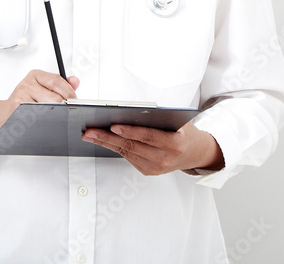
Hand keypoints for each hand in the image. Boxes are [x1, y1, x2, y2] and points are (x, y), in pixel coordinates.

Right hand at [0, 70, 78, 146]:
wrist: (3, 115)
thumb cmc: (24, 102)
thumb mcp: (42, 88)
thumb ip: (60, 85)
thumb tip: (75, 81)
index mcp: (35, 75)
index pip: (57, 81)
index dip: (69, 93)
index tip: (73, 101)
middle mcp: (27, 84)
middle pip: (55, 97)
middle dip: (64, 107)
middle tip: (66, 112)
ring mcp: (21, 97)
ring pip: (49, 108)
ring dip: (56, 115)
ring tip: (54, 117)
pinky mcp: (18, 111)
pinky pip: (39, 118)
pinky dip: (45, 122)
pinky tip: (44, 122)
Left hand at [81, 121, 223, 175]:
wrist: (194, 153)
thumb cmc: (184, 132)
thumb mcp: (177, 121)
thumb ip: (157, 118)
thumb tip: (130, 112)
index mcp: (174, 144)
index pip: (148, 137)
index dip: (130, 132)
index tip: (113, 126)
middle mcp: (165, 159)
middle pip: (131, 146)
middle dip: (108, 138)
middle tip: (90, 131)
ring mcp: (155, 168)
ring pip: (126, 153)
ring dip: (105, 143)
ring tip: (90, 134)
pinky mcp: (148, 171)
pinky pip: (128, 157)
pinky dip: (114, 148)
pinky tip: (102, 140)